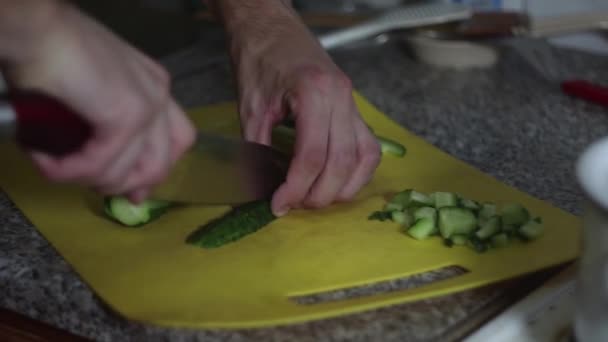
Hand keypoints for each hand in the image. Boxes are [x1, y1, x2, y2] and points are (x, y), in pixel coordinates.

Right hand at [3, 3, 195, 202]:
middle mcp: (159, 94)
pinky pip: (102, 164)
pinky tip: (48, 162)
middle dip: (128, 184)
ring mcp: (148, 104)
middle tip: (95, 189)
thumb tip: (108, 174)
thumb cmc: (51, 55)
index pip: (176, 141)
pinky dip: (71, 170)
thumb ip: (106, 133)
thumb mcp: (89, 99)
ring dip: (88, 179)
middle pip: (164, 161)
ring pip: (131, 171)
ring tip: (54, 167)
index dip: (154, 171)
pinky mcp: (126, 115)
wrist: (35, 28)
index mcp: (154, 88)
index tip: (131, 192)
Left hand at [227, 7, 380, 215]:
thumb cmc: (258, 58)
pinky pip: (368, 146)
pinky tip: (339, 182)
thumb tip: (262, 189)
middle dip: (319, 194)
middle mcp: (341, 97)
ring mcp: (352, 101)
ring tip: (316, 197)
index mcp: (314, 92)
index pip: (313, 155)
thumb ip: (258, 149)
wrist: (270, 26)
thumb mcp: (251, 106)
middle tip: (294, 204)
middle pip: (342, 162)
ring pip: (364, 157)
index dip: (296, 188)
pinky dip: (357, 171)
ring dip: (343, 187)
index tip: (278, 204)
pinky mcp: (354, 107)